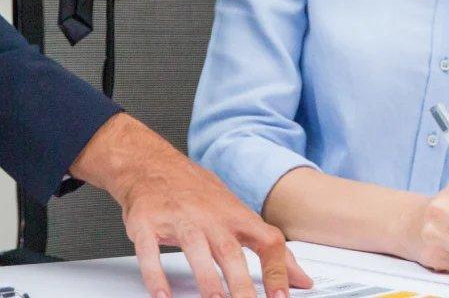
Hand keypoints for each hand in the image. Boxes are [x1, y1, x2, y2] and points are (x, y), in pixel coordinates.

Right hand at [73, 114, 311, 297]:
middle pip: (230, 250)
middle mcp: (209, 216)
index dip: (277, 269)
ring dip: (206, 278)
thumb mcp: (238, 213)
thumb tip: (301, 278)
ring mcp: (178, 218)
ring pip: (195, 248)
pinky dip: (156, 273)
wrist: (151, 164)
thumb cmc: (198, 193)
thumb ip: (268, 246)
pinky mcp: (147, 222)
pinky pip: (150, 250)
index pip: (266, 240)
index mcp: (236, 216)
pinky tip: (162, 295)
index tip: (282, 297)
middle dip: (241, 283)